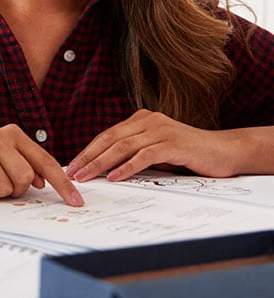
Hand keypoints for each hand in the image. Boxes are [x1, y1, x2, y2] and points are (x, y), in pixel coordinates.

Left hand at [66, 109, 239, 181]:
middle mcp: (148, 120)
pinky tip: (114, 177)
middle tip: (73, 172)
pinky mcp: (173, 143)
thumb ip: (134, 152)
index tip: (72, 165)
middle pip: (110, 138)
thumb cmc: (187, 153)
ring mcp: (161, 130)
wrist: (224, 151)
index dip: (88, 150)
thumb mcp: (155, 150)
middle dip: (89, 157)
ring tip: (87, 176)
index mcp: (140, 119)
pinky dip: (127, 167)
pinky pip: (144, 155)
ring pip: (123, 146)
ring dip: (101, 163)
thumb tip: (104, 169)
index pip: (107, 135)